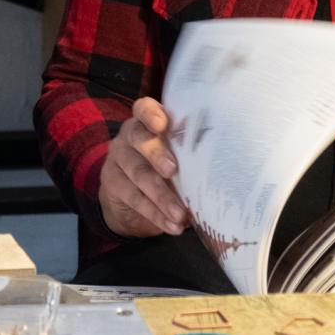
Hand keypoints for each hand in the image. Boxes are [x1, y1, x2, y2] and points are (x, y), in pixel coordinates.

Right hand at [98, 98, 189, 237]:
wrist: (127, 194)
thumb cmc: (163, 166)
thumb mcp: (174, 154)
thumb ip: (188, 152)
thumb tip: (223, 166)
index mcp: (147, 122)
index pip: (143, 108)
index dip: (150, 114)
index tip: (162, 124)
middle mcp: (129, 136)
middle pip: (140, 140)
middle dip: (157, 155)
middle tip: (173, 171)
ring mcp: (118, 159)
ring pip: (138, 174)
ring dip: (161, 196)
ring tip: (181, 215)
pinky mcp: (112, 184)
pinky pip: (134, 199)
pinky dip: (156, 214)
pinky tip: (173, 226)